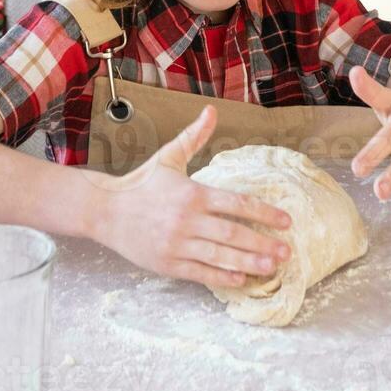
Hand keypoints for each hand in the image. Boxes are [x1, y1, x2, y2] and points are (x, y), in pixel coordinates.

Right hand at [91, 106, 292, 287]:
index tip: (286, 221)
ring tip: (271, 268)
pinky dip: (221, 277)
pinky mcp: (167, 263)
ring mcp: (177, 244)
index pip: (237, 204)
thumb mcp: (168, 157)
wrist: (104, 210)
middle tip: (287, 252)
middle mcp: (187, 220)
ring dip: (248, 263)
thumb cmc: (140, 183)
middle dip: (263, 244)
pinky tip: (240, 280)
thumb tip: (211, 111)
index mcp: (193, 194)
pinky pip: (200, 272)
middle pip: (233, 234)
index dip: (265, 213)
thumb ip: (194, 137)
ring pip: (220, 256)